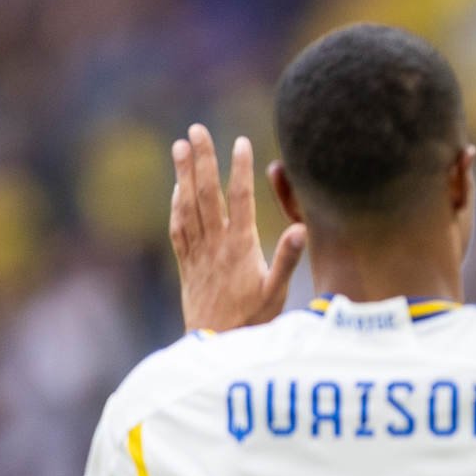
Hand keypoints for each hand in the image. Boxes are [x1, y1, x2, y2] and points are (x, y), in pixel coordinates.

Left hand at [169, 124, 304, 331]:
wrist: (219, 345)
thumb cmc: (254, 321)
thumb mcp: (278, 292)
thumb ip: (288, 259)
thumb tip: (300, 229)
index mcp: (240, 247)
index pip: (239, 199)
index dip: (239, 169)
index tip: (240, 142)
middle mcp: (215, 244)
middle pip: (206, 193)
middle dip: (203, 159)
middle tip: (198, 130)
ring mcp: (197, 252)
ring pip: (187, 204)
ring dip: (183, 173)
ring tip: (180, 146)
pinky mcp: (187, 264)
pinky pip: (177, 227)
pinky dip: (175, 203)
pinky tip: (176, 188)